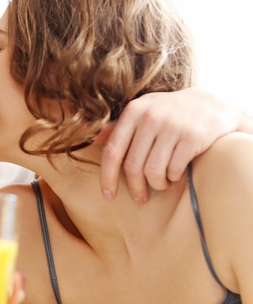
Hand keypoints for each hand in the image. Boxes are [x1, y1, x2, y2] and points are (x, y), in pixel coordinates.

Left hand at [99, 88, 239, 203]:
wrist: (212, 105)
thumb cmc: (168, 113)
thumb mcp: (143, 112)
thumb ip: (118, 127)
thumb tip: (91, 138)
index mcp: (133, 111)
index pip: (112, 151)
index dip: (107, 177)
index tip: (108, 196)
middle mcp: (151, 116)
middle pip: (132, 166)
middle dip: (135, 188)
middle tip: (140, 198)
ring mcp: (173, 125)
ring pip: (153, 171)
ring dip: (157, 184)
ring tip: (162, 182)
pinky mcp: (193, 136)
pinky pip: (174, 170)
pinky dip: (173, 178)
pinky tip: (176, 175)